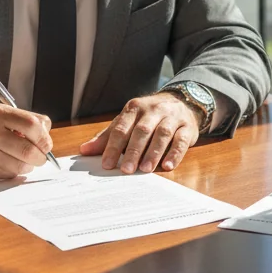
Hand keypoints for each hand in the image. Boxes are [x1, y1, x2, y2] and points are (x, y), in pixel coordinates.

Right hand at [0, 103, 52, 180]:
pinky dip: (14, 172)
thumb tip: (46, 134)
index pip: (33, 125)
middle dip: (41, 156)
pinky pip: (7, 175)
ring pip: (20, 166)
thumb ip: (22, 119)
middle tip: (41, 157)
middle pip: (29, 150)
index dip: (44, 137)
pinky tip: (9, 164)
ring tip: (25, 161)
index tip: (46, 143)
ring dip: (28, 166)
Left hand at [79, 93, 199, 172]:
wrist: (180, 102)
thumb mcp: (128, 122)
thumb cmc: (149, 117)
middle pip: (142, 131)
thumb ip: (108, 137)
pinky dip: (175, 153)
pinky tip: (168, 165)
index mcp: (134, 108)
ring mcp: (172, 117)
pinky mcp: (187, 127)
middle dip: (133, 151)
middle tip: (126, 170)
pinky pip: (181, 140)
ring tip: (145, 169)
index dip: (113, 146)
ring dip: (153, 152)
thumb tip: (84, 150)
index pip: (121, 128)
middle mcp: (153, 110)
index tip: (107, 164)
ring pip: (162, 134)